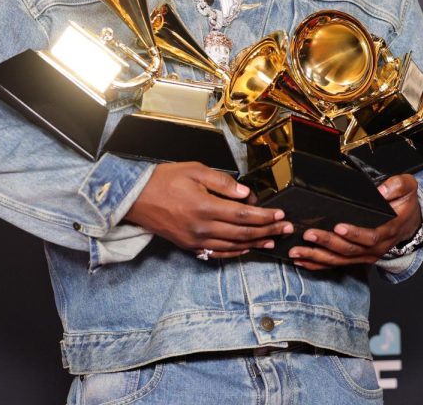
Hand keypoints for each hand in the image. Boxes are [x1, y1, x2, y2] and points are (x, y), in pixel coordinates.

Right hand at [124, 162, 293, 258]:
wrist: (136, 198)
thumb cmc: (164, 180)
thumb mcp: (194, 170)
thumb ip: (222, 182)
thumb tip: (246, 194)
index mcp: (205, 207)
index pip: (244, 216)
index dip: (265, 217)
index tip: (281, 215)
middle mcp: (202, 228)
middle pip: (243, 234)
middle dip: (268, 232)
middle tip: (286, 229)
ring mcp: (195, 240)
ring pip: (233, 246)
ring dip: (256, 244)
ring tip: (273, 241)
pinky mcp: (189, 246)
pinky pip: (217, 253)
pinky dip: (235, 252)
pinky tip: (247, 248)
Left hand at [288, 174, 421, 269]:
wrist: (411, 224)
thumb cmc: (405, 205)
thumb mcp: (408, 188)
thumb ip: (397, 186)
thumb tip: (381, 190)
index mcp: (388, 230)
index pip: (370, 236)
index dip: (355, 233)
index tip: (338, 227)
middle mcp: (375, 248)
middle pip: (349, 250)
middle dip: (327, 243)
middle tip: (309, 234)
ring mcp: (366, 255)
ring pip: (340, 260)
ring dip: (317, 256)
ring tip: (297, 250)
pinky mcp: (357, 258)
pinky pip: (336, 264)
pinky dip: (318, 264)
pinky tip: (301, 261)